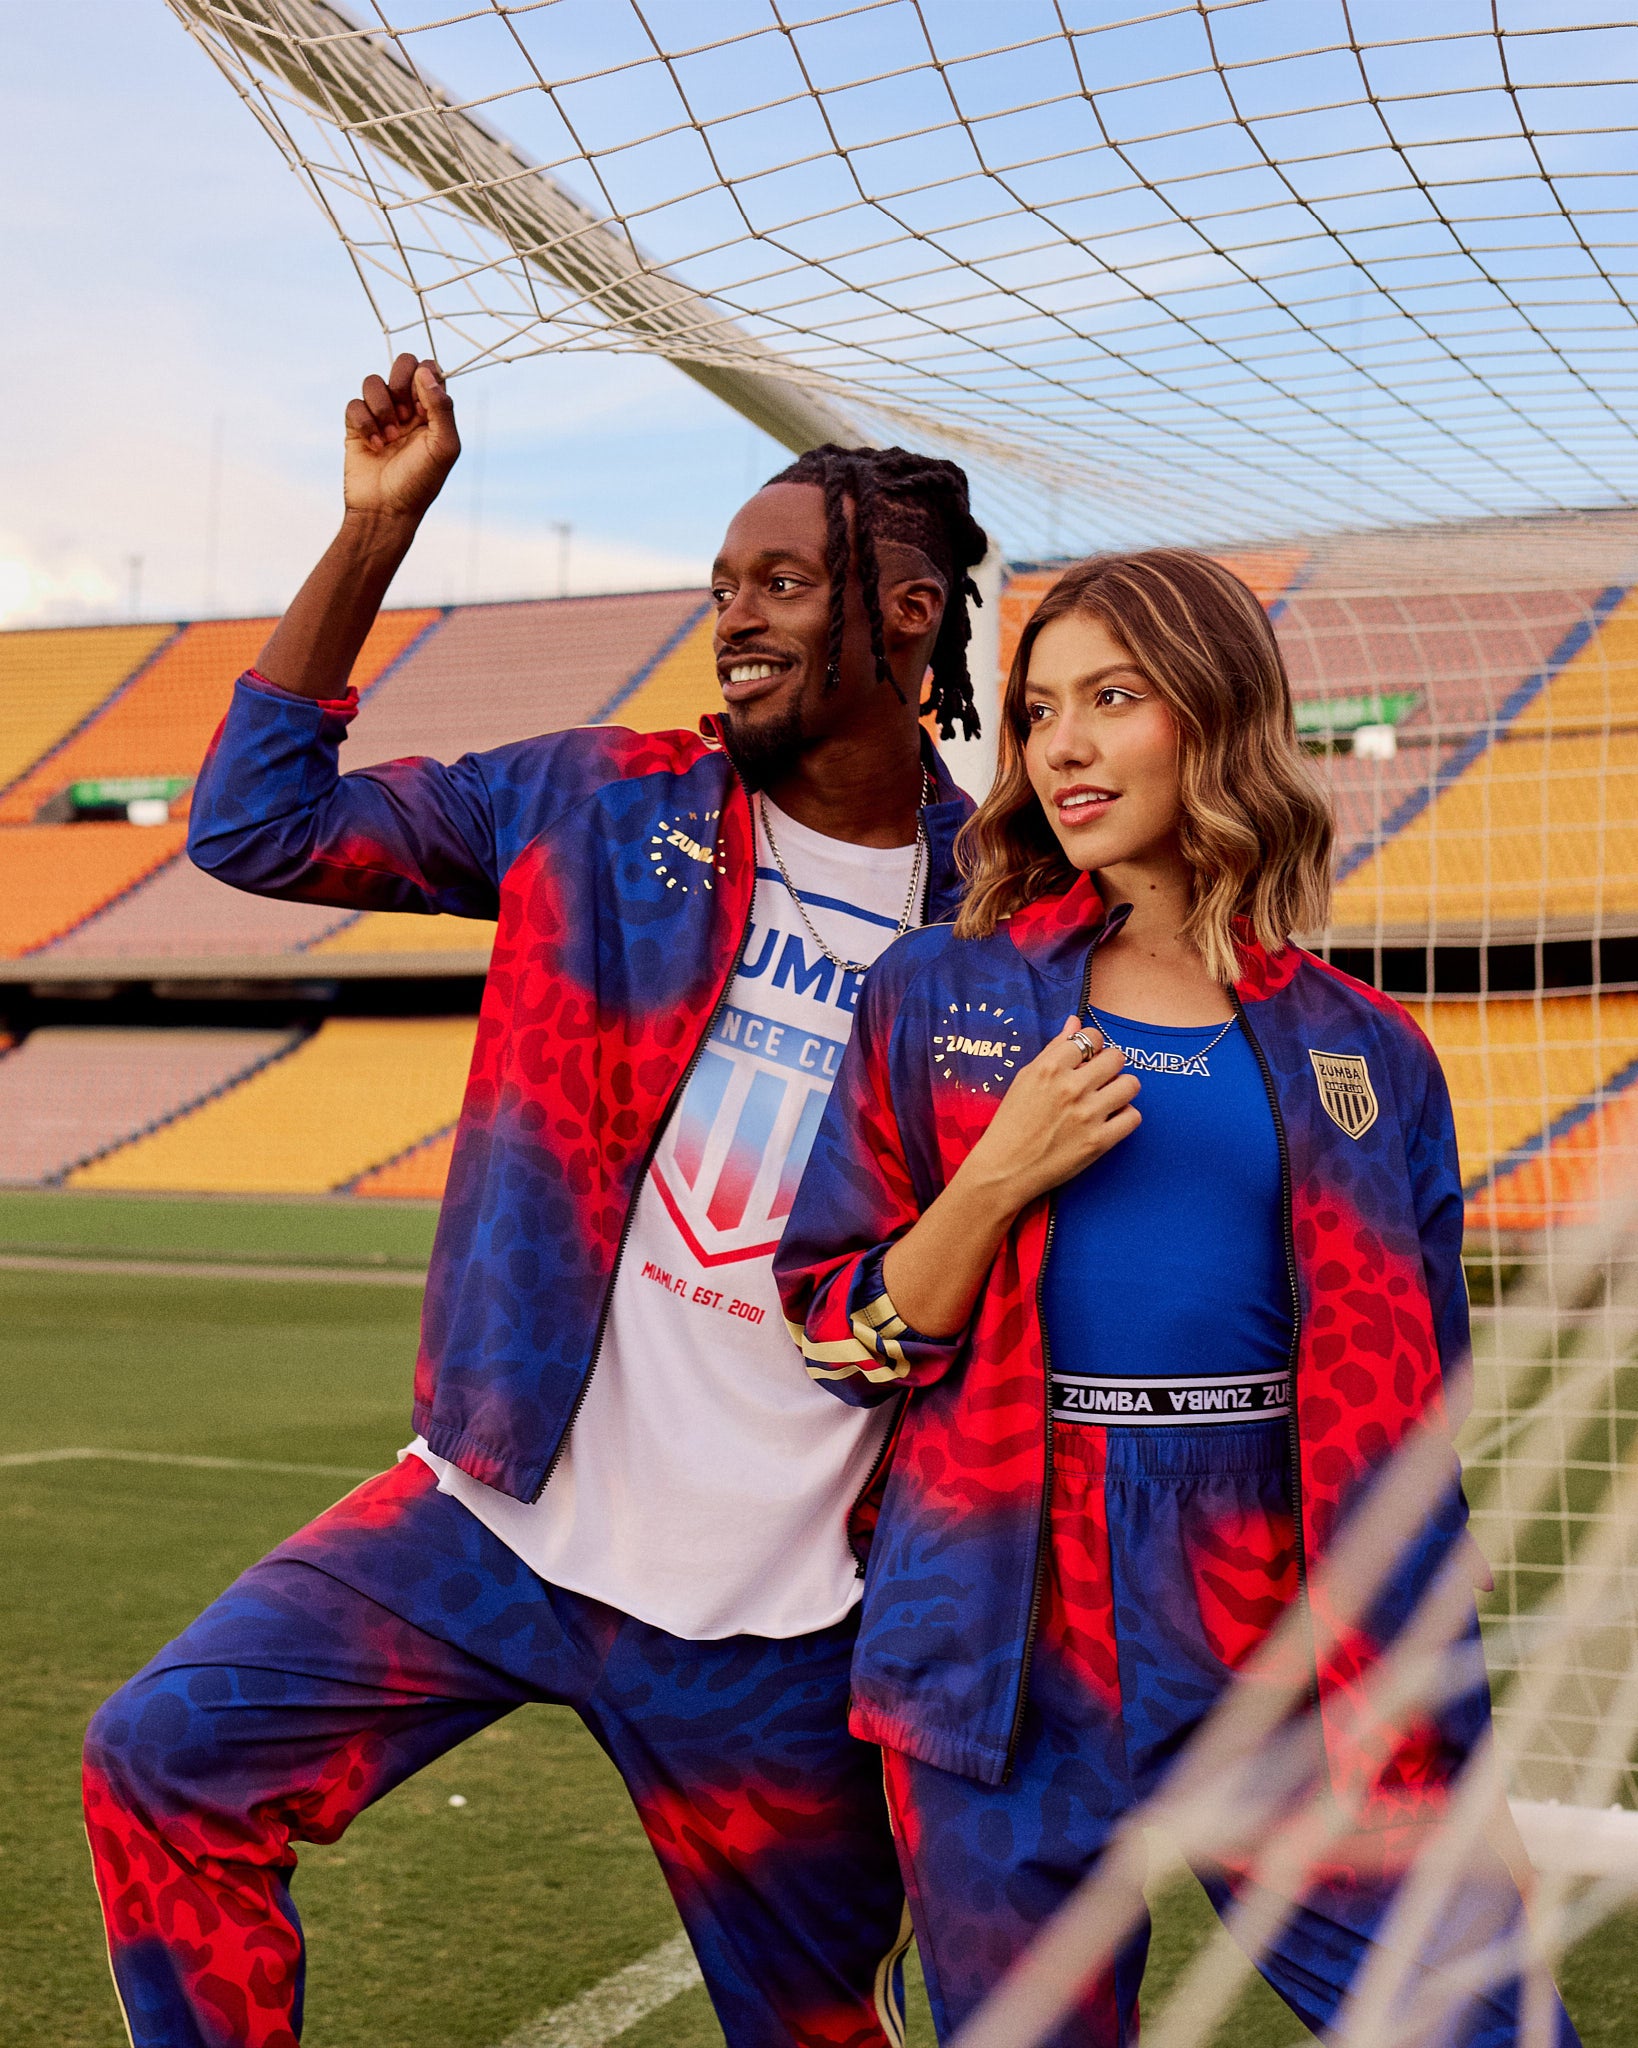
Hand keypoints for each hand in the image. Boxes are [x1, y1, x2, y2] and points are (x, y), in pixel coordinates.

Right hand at [341, 354, 459, 522]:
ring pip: (374, 381)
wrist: (385, 511)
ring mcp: (381, 415)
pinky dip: (364, 422)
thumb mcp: (444, 448)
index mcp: (433, 412)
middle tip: (406, 413)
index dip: (425, 377)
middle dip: (401, 382)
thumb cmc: (420, 483)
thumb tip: (424, 371)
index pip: (430, 370)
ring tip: (390, 437)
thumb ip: (441, 408)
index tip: (424, 405)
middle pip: (402, 364)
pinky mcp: (357, 425)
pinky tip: (374, 445)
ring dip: (382, 407)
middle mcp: (408, 409)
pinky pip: (354, 403)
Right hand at [965, 1014, 1139, 1210]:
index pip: (1090, 1037)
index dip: (1093, 1046)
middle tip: (1101, 1078)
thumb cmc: (1011, 1123)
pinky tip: (1110, 1120)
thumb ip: (1053, 1048)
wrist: (1005, 1169)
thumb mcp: (1025, 1078)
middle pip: (1116, 1057)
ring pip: (1130, 1085)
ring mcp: (1087, 1114)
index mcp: (1049, 1068)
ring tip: (1108, 1098)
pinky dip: (1125, 1117)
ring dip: (1122, 1089)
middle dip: (1110, 1065)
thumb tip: (1075, 1021)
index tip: (1089, 1056)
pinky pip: (1133, 1117)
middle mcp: (1071, 1087)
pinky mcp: (1098, 1141)